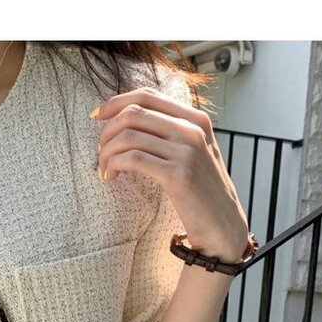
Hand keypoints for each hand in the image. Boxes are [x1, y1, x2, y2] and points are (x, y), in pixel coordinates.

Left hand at [92, 84, 250, 263]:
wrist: (222, 225)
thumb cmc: (202, 192)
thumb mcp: (193, 153)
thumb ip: (171, 133)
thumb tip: (128, 119)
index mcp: (196, 119)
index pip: (147, 95)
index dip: (116, 102)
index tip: (98, 116)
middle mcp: (192, 130)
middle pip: (134, 113)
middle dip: (107, 131)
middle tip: (100, 152)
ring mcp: (187, 151)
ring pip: (129, 135)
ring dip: (107, 152)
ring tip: (105, 169)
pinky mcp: (178, 175)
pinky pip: (133, 158)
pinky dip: (114, 165)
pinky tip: (111, 177)